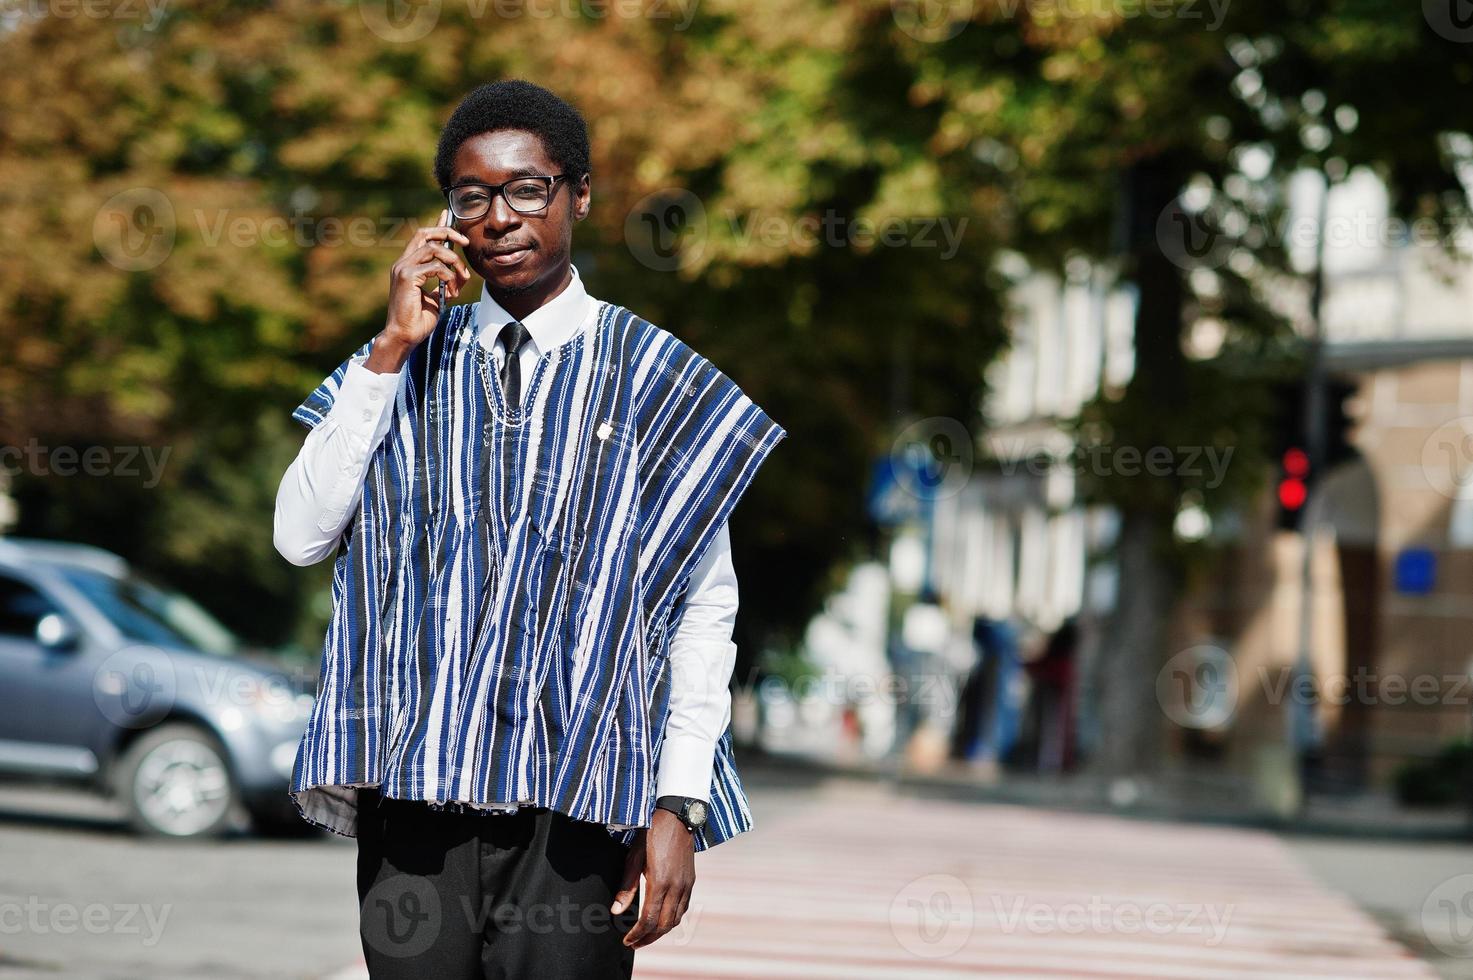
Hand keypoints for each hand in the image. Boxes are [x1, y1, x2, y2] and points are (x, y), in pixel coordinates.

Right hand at [367, 208, 470, 373]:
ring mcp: (402, 268)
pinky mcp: (406, 276)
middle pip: (425, 234)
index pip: (422, 238)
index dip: (437, 225)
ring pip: (434, 248)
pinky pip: (435, 267)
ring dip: (454, 262)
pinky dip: (449, 276)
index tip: (448, 215)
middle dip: (448, 233)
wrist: (404, 337)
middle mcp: (403, 263)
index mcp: (408, 266)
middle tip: (466, 242)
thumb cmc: (418, 321)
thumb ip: (443, 283)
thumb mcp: (436, 298)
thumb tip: (460, 274)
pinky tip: (451, 292)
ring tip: (462, 279)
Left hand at [611, 809, 695, 948]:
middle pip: (664, 925)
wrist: (676, 817)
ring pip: (676, 919)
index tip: (626, 941)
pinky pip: (683, 908)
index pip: (649, 920)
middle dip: (648, 938)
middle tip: (634, 943)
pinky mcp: (691, 881)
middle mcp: (676, 887)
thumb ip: (627, 887)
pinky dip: (673, 919)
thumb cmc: (651, 834)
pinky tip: (662, 919)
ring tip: (647, 935)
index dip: (637, 934)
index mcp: (660, 883)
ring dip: (661, 931)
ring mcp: (686, 885)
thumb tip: (616, 911)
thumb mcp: (633, 858)